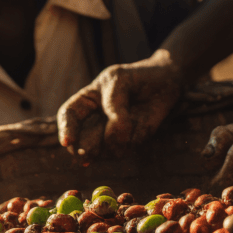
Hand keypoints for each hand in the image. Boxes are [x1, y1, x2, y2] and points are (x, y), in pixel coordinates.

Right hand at [57, 51, 183, 156]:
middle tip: (86, 154)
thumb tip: (111, 134)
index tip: (68, 142)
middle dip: (85, 148)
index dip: (65, 129)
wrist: (167, 82)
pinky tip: (142, 122)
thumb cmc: (138, 77)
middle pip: (80, 143)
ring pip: (103, 150)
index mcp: (86, 101)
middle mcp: (94, 121)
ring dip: (116, 140)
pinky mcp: (129, 143)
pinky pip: (125, 149)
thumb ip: (113, 107)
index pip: (68, 116)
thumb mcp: (120, 81)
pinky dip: (133, 138)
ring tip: (133, 118)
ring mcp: (110, 135)